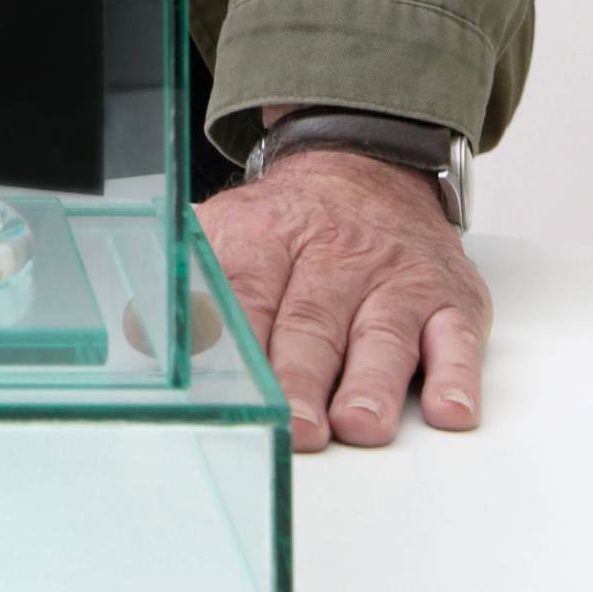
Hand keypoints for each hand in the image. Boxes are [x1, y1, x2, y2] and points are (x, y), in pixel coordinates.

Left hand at [195, 146, 491, 452]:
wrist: (366, 163)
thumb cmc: (290, 226)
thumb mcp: (227, 231)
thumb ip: (185, 284)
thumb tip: (135, 337)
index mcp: (267, 238)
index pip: (246, 290)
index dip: (239, 340)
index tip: (229, 386)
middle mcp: (334, 256)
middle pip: (312, 320)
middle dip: (302, 377)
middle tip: (297, 428)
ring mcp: (394, 278)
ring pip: (382, 332)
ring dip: (371, 382)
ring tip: (359, 425)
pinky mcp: (450, 299)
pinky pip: (456, 337)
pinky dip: (457, 375)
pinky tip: (449, 408)